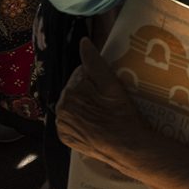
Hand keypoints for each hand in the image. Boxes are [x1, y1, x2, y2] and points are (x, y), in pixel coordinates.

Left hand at [57, 38, 144, 166]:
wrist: (128, 147)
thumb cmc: (123, 115)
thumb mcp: (112, 85)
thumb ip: (95, 62)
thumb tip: (83, 41)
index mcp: (70, 93)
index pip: (80, 75)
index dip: (95, 79)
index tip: (107, 88)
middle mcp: (61, 109)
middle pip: (74, 91)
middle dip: (88, 92)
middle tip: (107, 101)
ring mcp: (62, 126)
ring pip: (72, 106)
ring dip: (83, 105)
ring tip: (102, 112)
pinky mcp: (65, 138)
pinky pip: (70, 122)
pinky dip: (79, 120)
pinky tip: (94, 123)